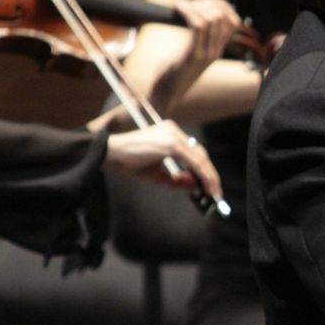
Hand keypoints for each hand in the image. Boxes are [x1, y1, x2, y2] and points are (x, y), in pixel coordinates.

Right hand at [103, 119, 221, 200]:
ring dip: (209, 177)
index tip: (210, 185)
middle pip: (200, 154)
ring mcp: (173, 135)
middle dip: (210, 174)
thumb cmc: (128, 163)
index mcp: (170, 134)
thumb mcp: (157, 175)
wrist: (108, 154)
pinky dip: (202, 175)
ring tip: (213, 193)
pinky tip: (206, 187)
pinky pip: (193, 161)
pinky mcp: (171, 144)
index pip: (193, 152)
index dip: (204, 170)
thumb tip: (196, 187)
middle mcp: (173, 131)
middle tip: (216, 193)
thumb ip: (177, 180)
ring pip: (199, 157)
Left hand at [171, 0, 242, 72]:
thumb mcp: (190, 54)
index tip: (204, 1)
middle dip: (206, 3)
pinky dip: (188, 11)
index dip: (221, 5)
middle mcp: (215, 51)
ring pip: (212, 19)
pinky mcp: (193, 56)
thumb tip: (193, 17)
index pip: (232, 21)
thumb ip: (197, 39)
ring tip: (182, 6)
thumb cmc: (172, 73)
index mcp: (217, 49)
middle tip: (190, 4)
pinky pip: (197, 26)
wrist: (165, 95)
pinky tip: (178, 7)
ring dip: (196, 6)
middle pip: (222, 17)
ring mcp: (206, 54)